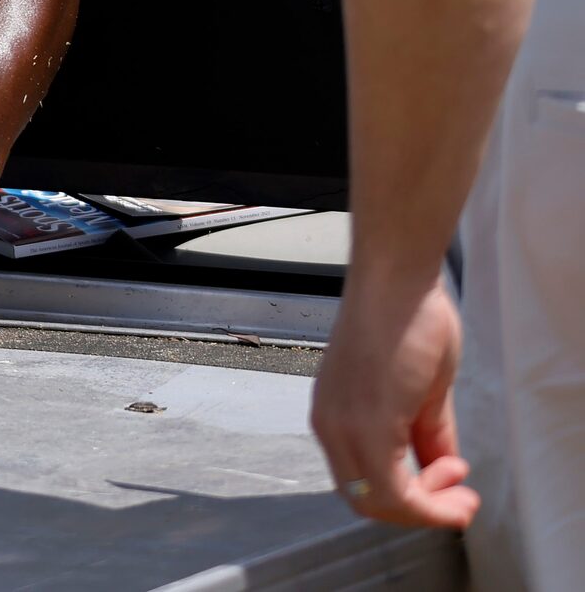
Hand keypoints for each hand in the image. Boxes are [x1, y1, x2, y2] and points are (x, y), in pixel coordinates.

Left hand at [311, 273, 479, 528]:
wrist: (397, 282)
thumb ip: (427, 437)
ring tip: (463, 489)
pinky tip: (458, 482)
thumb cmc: (408, 323)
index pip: (360, 485)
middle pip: (365, 501)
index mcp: (334, 418)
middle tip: (461, 494)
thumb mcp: (422, 394)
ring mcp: (343, 425)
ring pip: (376, 502)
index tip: (452, 483)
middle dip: (420, 511)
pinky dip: (428, 502)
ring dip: (427, 509)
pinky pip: (392, 489)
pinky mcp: (366, 421)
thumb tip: (440, 473)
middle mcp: (329, 426)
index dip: (408, 500)